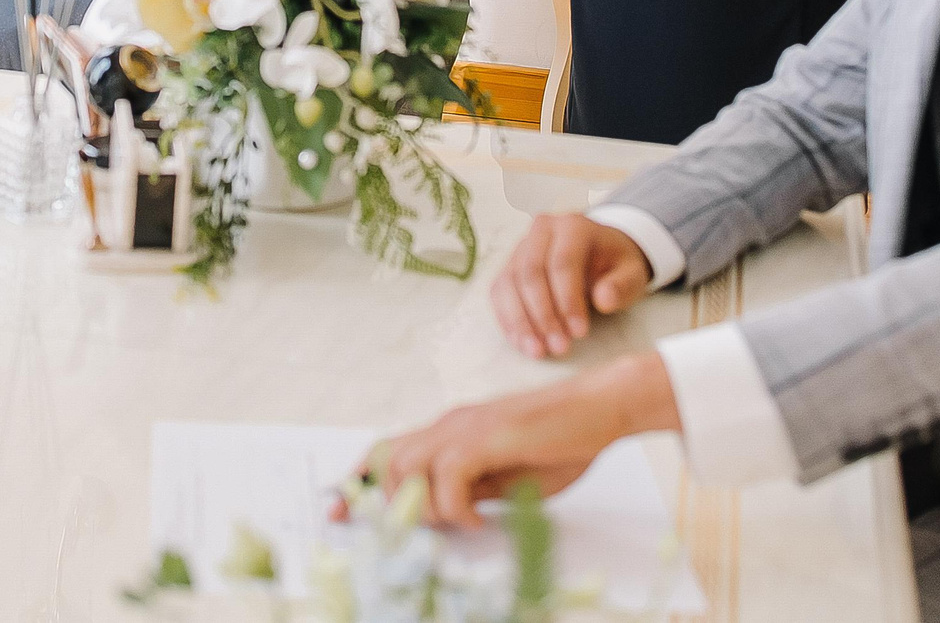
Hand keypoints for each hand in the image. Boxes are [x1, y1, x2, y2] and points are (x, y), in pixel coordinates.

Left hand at [342, 354, 674, 529]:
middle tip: (427, 530)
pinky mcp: (487, 435)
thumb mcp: (507, 477)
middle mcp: (449, 423)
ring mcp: (466, 426)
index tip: (338, 511)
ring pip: (407, 467)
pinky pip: (447, 476)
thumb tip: (442, 514)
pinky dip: (456, 507)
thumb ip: (472, 489)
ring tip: (459, 521)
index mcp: (451, 431)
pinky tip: (481, 518)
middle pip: (386, 461)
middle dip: (392, 503)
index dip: (357, 481)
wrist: (601, 407)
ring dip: (425, 505)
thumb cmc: (562, 441)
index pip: (387, 450)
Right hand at [491, 212, 652, 358]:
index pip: (563, 262)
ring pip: (510, 284)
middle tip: (560, 347)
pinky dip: (509, 320)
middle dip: (543, 315)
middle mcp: (541, 230)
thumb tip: (604, 300)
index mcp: (573, 225)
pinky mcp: (509, 267)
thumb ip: (622, 285)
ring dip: (522, 321)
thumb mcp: (631, 273)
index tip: (580, 333)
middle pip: (531, 272)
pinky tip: (523, 343)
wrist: (599, 253)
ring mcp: (520, 247)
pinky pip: (499, 293)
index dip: (569, 300)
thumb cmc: (615, 265)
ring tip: (539, 351)